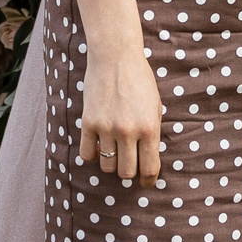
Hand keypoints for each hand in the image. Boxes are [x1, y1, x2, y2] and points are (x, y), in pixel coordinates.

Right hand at [77, 45, 165, 182]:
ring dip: (111, 163)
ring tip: (115, 151)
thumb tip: (147, 161)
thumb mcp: (155, 108)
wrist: (116, 58)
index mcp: (150, 128)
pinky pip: (87, 155)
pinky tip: (98, 146)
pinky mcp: (88, 123)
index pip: (150, 168)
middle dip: (129, 172)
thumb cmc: (140, 81)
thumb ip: (151, 134)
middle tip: (129, 165)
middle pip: (126, 172)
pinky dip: (93, 155)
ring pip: (107, 166)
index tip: (147, 183)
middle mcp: (128, 131)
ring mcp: (106, 128)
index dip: (149, 180)